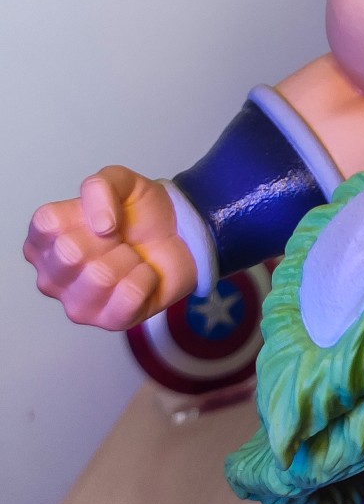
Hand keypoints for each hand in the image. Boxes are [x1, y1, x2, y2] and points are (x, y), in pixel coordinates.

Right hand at [24, 167, 197, 330]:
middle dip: (108, 239)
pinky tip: (143, 274)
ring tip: (132, 257)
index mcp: (43, 241)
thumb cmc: (139, 213)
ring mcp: (76, 303)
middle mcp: (51, 275)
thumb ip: (99, 187)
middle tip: (120, 239)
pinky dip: (146, 278)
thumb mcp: (119, 181)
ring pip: (101, 276)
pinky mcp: (107, 322)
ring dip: (129, 259)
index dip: (85, 214)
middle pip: (70, 253)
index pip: (48, 224)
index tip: (104, 218)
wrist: (179, 235)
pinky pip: (129, 296)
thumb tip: (100, 225)